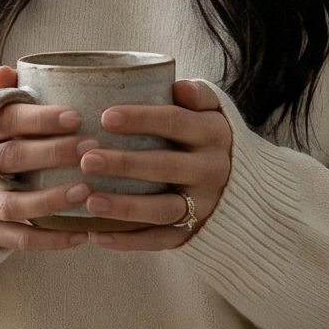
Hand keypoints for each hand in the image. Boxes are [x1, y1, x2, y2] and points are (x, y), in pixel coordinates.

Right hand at [0, 67, 95, 250]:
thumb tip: (8, 72)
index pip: (1, 120)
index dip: (38, 119)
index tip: (75, 116)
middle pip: (10, 159)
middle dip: (53, 153)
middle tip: (91, 148)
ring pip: (13, 204)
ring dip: (52, 198)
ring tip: (87, 190)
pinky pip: (18, 239)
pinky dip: (50, 240)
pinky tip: (81, 235)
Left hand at [79, 79, 231, 251]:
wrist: (241, 185)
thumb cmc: (206, 137)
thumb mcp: (212, 111)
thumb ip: (198, 94)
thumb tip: (178, 88)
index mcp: (213, 134)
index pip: (176, 122)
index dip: (142, 119)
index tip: (105, 117)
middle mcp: (211, 170)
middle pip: (166, 166)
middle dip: (125, 164)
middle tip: (86, 159)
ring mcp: (203, 205)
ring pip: (163, 209)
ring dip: (125, 207)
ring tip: (89, 200)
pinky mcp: (191, 232)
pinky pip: (159, 240)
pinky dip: (127, 240)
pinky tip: (95, 234)